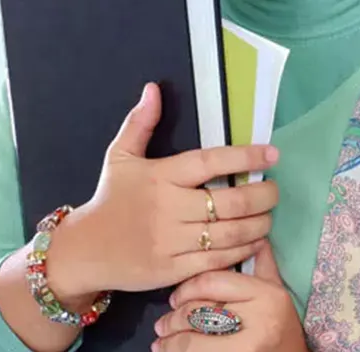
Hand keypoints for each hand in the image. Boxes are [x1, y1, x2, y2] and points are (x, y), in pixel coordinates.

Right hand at [46, 82, 280, 296]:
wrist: (85, 249)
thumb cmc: (109, 199)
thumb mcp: (119, 156)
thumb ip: (140, 123)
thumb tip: (153, 88)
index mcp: (160, 176)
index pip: (210, 161)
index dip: (245, 156)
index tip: (272, 154)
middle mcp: (169, 208)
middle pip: (231, 202)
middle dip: (263, 196)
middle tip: (274, 191)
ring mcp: (172, 241)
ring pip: (231, 233)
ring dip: (259, 225)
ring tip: (268, 217)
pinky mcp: (174, 269)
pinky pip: (219, 260)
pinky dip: (243, 250)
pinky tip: (253, 242)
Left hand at [153, 240, 305, 350]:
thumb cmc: (282, 331)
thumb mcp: (276, 296)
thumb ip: (263, 268)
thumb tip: (257, 236)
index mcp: (268, 295)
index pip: (211, 282)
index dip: (185, 289)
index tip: (174, 299)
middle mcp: (261, 320)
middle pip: (198, 312)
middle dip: (173, 319)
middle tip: (162, 324)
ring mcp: (249, 346)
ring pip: (192, 340)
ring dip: (170, 341)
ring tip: (162, 341)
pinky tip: (169, 350)